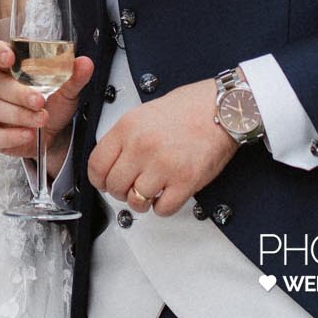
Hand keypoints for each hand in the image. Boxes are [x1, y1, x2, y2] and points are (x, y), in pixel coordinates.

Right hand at [0, 39, 92, 171]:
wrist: (54, 134)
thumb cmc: (53, 105)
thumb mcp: (67, 90)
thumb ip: (74, 76)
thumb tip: (85, 63)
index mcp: (11, 68)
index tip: (10, 58)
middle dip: (19, 93)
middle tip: (39, 102)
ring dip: (19, 115)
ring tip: (41, 120)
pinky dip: (11, 136)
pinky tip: (28, 135)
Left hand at [85, 78, 237, 216]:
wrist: (221, 109)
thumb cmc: (188, 108)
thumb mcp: (143, 113)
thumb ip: (124, 137)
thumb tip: (111, 160)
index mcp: (127, 128)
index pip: (96, 165)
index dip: (99, 179)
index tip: (105, 182)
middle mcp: (142, 147)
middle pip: (114, 186)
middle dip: (120, 192)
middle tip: (129, 187)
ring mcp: (163, 166)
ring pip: (136, 201)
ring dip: (141, 201)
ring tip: (150, 191)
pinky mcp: (185, 181)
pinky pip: (162, 209)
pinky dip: (162, 207)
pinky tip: (167, 194)